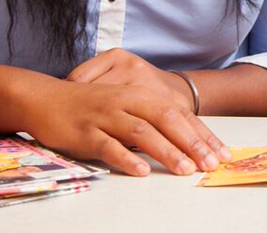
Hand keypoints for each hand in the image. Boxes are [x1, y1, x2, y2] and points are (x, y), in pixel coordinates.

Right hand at [12, 51, 230, 176]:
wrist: (44, 97)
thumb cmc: (90, 106)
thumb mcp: (123, 106)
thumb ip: (149, 120)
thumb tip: (184, 144)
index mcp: (139, 95)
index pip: (178, 115)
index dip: (201, 135)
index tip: (222, 154)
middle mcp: (126, 102)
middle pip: (165, 120)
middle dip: (191, 143)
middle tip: (210, 164)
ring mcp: (105, 116)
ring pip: (141, 132)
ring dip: (165, 151)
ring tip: (184, 169)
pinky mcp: (85, 131)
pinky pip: (108, 145)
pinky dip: (126, 158)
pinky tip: (141, 171)